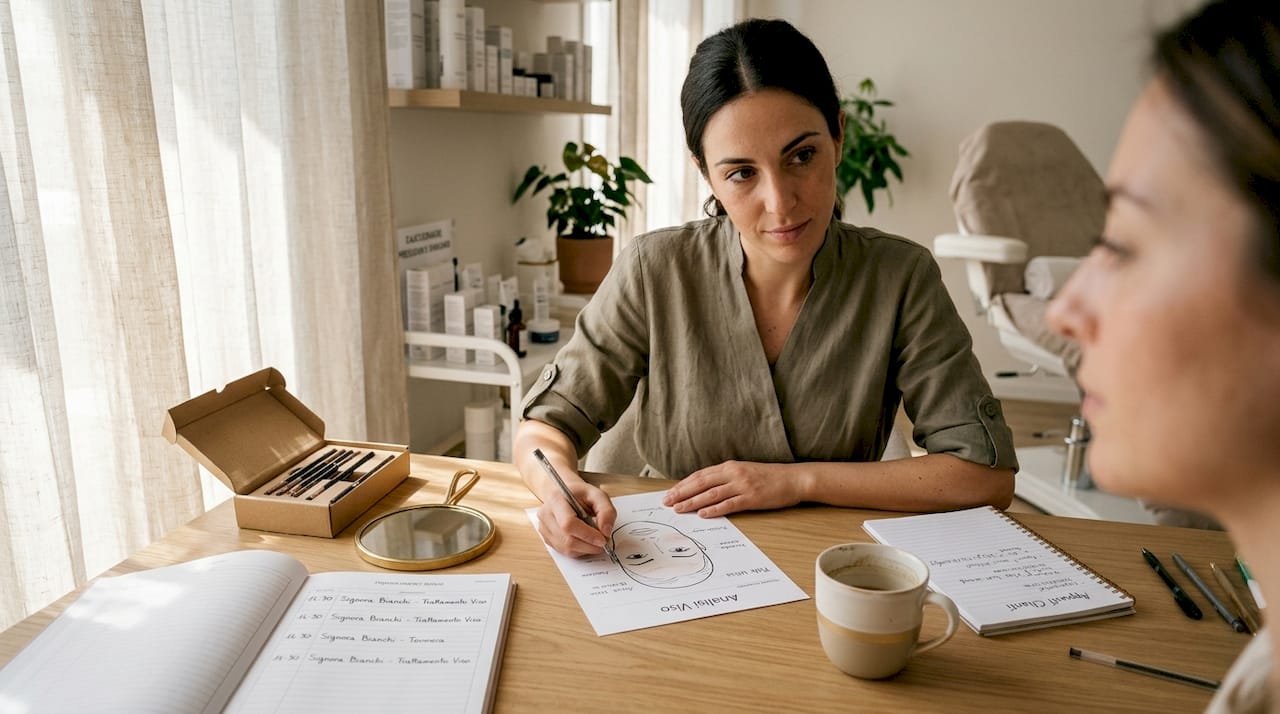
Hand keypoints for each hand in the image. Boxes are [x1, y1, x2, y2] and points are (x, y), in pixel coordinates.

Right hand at [536, 481, 616, 557]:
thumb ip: (606, 511)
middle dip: (589, 545)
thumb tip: (606, 531)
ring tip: (595, 541)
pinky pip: (564, 551)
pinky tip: (585, 541)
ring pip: (566, 548)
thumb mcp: (598, 495)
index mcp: (556, 499)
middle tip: (603, 542)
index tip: (603, 539)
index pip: (568, 523)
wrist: (565, 495)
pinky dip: (579, 550)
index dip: (587, 534)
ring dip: (585, 549)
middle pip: (567, 539)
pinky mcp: (546, 538)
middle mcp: (546, 514)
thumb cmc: (580, 495)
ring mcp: (544, 528)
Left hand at [661, 460, 802, 517]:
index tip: (670, 492)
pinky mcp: (752, 498)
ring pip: (711, 494)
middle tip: (667, 502)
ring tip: (678, 508)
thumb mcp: (744, 472)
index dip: (683, 484)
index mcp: (730, 466)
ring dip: (692, 501)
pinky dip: (714, 509)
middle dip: (682, 492)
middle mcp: (733, 473)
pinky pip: (729, 504)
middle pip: (701, 483)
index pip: (700, 475)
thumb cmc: (769, 477)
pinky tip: (702, 514)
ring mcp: (742, 485)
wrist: (793, 479)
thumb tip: (705, 488)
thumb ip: (726, 478)